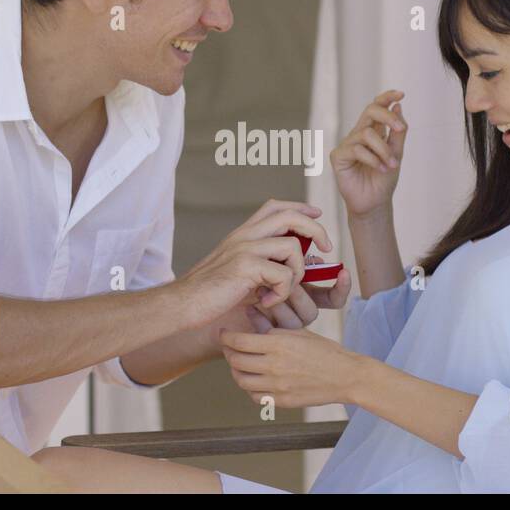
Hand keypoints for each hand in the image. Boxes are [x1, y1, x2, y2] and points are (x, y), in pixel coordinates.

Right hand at [175, 199, 332, 329]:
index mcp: (243, 233)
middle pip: (289, 216)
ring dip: (297, 273)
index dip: (300, 206)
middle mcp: (244, 235)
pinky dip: (282, 293)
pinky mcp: (245, 267)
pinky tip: (266, 302)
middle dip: (315, 229)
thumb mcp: (235, 268)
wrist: (183, 303)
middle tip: (326, 247)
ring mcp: (244, 249)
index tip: (317, 212)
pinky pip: (283, 276)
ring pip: (292, 248)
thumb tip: (288, 262)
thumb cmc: (210, 292)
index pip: (275, 206)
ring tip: (282, 290)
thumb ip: (259, 261)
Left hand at [219, 327, 370, 408]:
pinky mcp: (282, 401)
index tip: (224, 333)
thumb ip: (270, 325)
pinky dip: (250, 388)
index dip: (226, 337)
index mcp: (278, 344)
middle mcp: (274, 366)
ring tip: (240, 364)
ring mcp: (277, 386)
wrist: (345, 376)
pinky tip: (256, 379)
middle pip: (235, 361)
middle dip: (228, 352)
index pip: (238, 341)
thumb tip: (249, 313)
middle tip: (229, 347)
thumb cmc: (324, 350)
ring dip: (236, 371)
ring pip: (241, 381)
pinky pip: (255, 397)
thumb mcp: (297, 331)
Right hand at [330, 89, 406, 218]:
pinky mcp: (339, 157)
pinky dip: (373, 159)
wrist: (374, 203)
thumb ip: (397, 133)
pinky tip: (381, 169)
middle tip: (399, 128)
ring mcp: (347, 144)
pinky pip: (357, 149)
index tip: (401, 95)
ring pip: (366, 133)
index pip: (376, 107)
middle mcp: (358, 134)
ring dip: (383, 149)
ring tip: (392, 165)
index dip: (386, 97)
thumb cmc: (384, 180)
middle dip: (387, 116)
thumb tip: (398, 107)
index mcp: (373, 131)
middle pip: (370, 111)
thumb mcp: (397, 154)